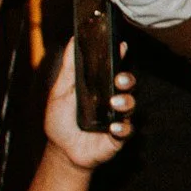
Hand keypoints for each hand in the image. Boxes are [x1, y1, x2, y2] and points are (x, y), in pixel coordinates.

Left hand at [43, 41, 132, 165]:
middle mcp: (112, 100)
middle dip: (127, 79)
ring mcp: (117, 118)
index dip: (119, 57)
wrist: (61, 150)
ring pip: (130, 105)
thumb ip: (69, 68)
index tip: (120, 46)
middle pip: (127, 85)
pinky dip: (122, 128)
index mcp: (100, 88)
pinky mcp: (118, 137)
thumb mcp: (60, 91)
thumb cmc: (61, 120)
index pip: (113, 69)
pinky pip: (126, 130)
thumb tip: (73, 40)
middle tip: (119, 78)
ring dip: (125, 102)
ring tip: (114, 102)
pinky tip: (113, 127)